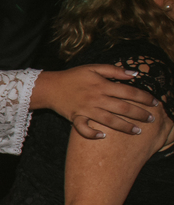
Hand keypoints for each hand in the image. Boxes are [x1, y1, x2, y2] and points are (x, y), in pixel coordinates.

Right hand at [32, 65, 159, 138]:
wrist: (49, 87)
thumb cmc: (73, 76)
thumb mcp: (93, 68)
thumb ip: (114, 70)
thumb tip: (134, 74)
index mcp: (102, 85)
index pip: (129, 92)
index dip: (144, 97)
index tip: (155, 103)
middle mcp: (96, 98)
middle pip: (123, 108)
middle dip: (139, 114)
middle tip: (151, 119)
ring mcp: (86, 109)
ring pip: (109, 120)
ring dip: (124, 127)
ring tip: (137, 131)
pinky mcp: (75, 118)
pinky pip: (84, 129)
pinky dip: (92, 134)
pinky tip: (103, 137)